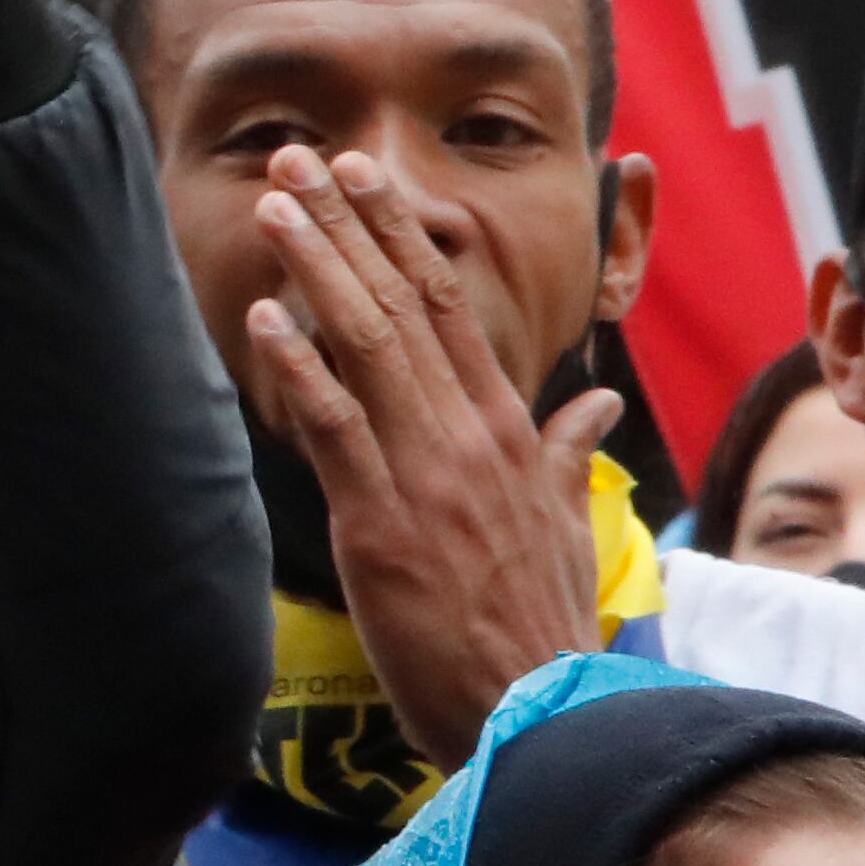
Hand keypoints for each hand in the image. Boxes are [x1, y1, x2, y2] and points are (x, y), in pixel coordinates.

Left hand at [239, 146, 612, 767]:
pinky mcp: (386, 525)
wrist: (540, 707)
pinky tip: (266, 320)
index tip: (369, 179)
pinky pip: (338, 430)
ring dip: (319, 270)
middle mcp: (472, 438)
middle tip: (308, 158)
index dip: (407, 239)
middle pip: (408, 307)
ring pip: (370, 348)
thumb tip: (598, 400)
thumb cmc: (540, 621)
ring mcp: (429, 476)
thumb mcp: (565, 524)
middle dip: (353, 227)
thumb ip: (569, 452)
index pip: (455, 310)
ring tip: (280, 206)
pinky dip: (302, 370)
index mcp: (509, 433)